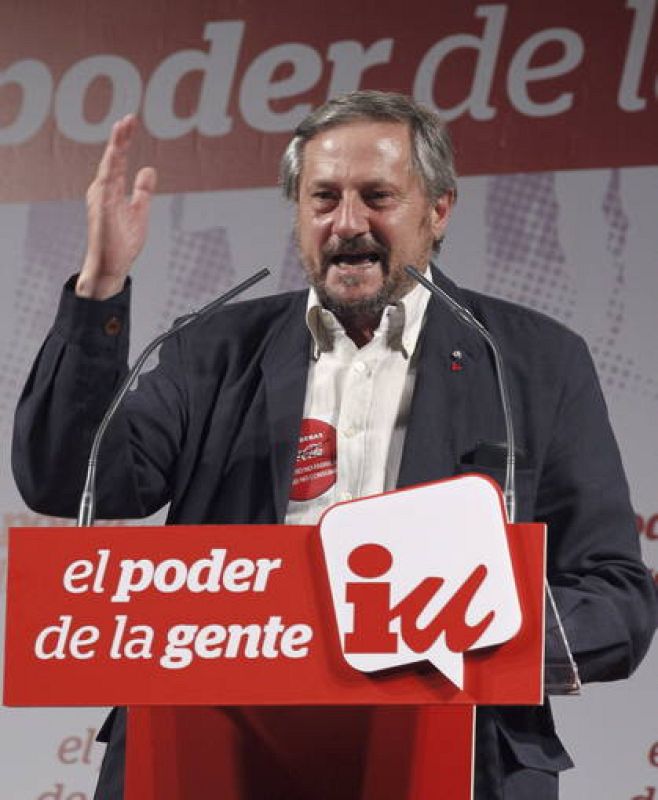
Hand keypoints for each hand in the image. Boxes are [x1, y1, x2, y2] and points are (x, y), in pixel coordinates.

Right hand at [76, 115, 156, 298]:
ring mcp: (100, 200)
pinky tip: (115, 156)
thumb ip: (142, 190)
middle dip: (119, 138)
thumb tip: (148, 169)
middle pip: (111, 158)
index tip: (130, 122)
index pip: (118, 160)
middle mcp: (102, 191)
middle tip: (128, 118)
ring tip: (121, 129)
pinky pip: (105, 187)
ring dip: (114, 148)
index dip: (124, 141)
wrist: (112, 267)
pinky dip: (109, 171)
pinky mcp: (101, 212)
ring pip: (107, 167)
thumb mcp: (139, 211)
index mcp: (111, 190)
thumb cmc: (122, 243)